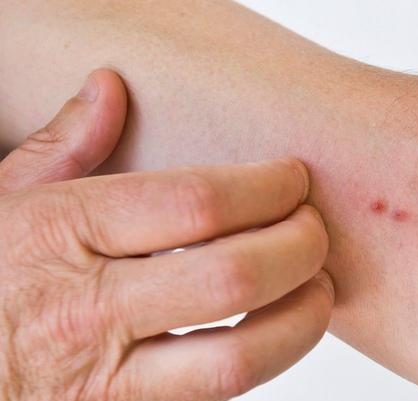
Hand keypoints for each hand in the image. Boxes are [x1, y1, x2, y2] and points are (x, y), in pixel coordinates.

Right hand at [0, 70, 333, 400]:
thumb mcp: (2, 200)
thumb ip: (60, 145)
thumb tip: (110, 87)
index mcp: (61, 234)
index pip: (195, 203)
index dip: (266, 187)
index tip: (293, 179)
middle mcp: (89, 310)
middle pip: (233, 277)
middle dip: (299, 247)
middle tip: (314, 227)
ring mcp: (108, 381)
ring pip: (237, 360)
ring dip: (301, 318)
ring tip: (318, 285)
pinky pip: (216, 397)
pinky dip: (263, 357)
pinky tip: (276, 327)